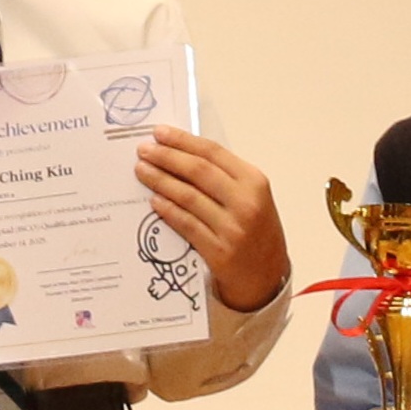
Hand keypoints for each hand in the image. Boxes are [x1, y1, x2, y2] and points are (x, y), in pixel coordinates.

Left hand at [137, 126, 290, 312]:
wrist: (267, 277)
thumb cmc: (257, 232)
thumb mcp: (252, 197)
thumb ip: (224, 177)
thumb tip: (182, 155)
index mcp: (255, 182)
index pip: (213, 153)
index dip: (183, 140)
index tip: (160, 133)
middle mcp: (246, 202)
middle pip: (198, 171)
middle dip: (167, 157)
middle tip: (144, 151)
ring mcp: (233, 228)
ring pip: (188, 196)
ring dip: (160, 181)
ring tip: (142, 171)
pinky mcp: (219, 252)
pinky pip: (186, 225)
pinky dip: (168, 210)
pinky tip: (154, 200)